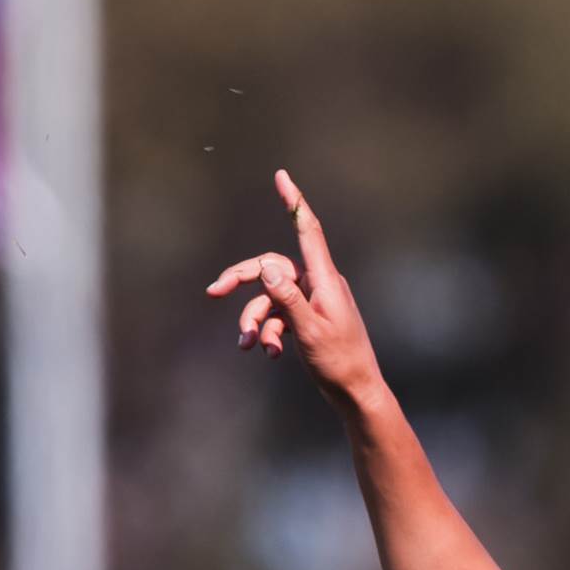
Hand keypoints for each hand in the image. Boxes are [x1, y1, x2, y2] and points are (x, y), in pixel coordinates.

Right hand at [206, 170, 383, 411]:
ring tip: (249, 345)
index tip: (282, 176)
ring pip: (269, 297)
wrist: (356, 393)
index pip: (307, 230)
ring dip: (255, 320)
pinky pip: (278, 317)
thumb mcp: (309, 331)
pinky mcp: (306, 318)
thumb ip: (287, 297)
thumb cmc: (340, 362)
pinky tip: (270, 353)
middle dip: (242, 281)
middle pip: (271, 268)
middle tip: (213, 291)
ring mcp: (311, 301)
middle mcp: (317, 283)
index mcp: (324, 279)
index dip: (293, 202)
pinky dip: (269, 333)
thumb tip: (266, 268)